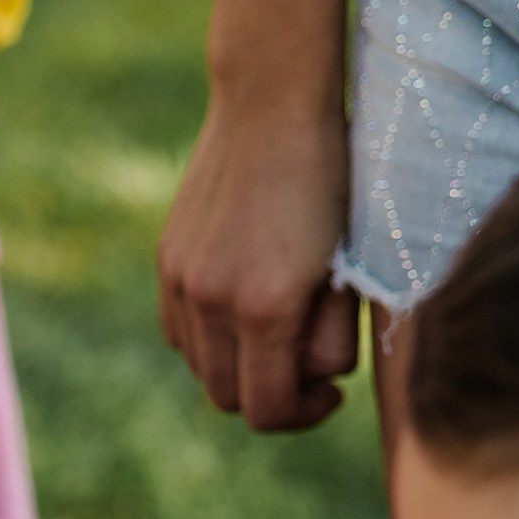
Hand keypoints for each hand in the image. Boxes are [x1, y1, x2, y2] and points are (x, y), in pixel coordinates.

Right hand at [156, 97, 360, 430]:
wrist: (272, 103)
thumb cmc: (334, 180)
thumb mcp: (351, 264)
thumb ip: (331, 335)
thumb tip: (315, 379)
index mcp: (264, 306)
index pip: (267, 410)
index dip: (303, 415)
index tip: (332, 394)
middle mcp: (210, 300)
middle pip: (228, 397)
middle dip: (273, 395)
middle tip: (309, 370)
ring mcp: (180, 280)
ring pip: (199, 367)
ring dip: (239, 365)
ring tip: (278, 334)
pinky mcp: (168, 260)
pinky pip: (180, 330)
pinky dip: (210, 337)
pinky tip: (243, 306)